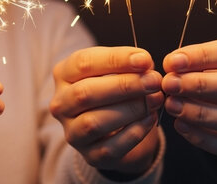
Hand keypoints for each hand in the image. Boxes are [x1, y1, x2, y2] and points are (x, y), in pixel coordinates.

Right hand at [50, 46, 164, 173]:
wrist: (119, 128)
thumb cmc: (116, 91)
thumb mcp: (118, 71)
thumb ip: (129, 65)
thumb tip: (145, 65)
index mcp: (64, 75)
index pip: (83, 63)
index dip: (115, 60)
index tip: (144, 60)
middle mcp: (61, 104)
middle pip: (85, 93)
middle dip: (124, 86)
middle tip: (153, 81)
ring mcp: (72, 132)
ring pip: (94, 122)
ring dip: (130, 109)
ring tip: (155, 99)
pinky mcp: (90, 155)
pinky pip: (110, 148)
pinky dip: (134, 132)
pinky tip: (150, 118)